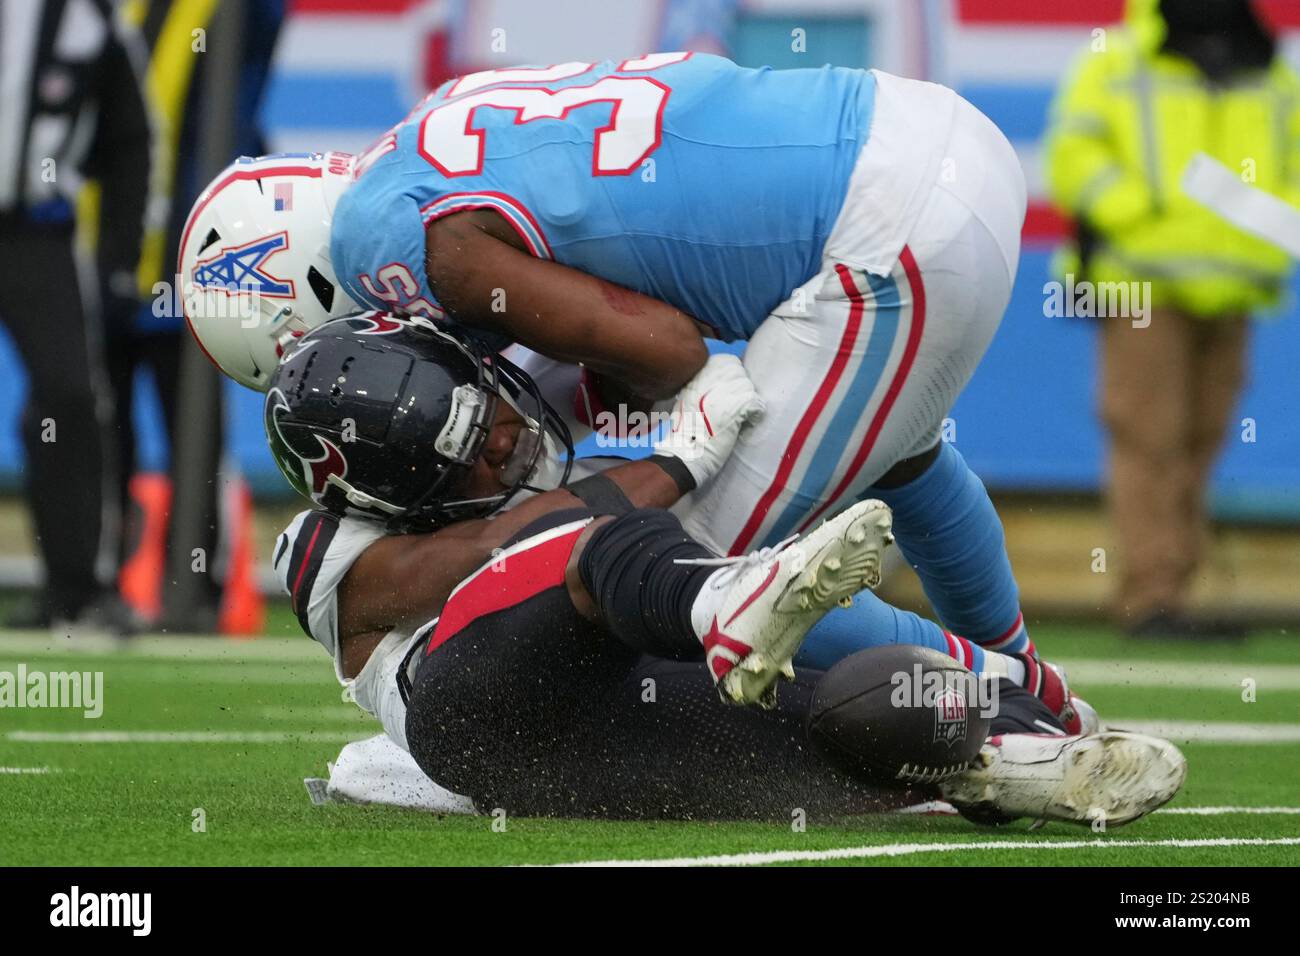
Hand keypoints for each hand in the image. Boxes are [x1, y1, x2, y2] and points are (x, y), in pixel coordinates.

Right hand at [653, 354, 763, 486]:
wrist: (684, 454)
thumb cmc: (684, 435)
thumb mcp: (686, 403)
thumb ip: (702, 389)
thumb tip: (722, 385)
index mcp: (696, 377)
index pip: (726, 362)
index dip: (733, 375)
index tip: (731, 390)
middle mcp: (709, 380)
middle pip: (739, 371)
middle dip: (742, 387)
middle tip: (738, 405)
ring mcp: (722, 392)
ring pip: (748, 386)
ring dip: (748, 402)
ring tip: (741, 417)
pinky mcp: (735, 407)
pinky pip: (756, 403)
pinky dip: (755, 415)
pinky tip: (747, 424)